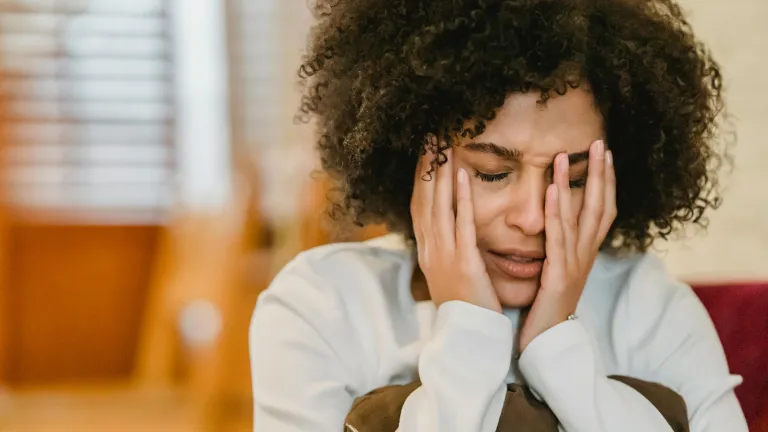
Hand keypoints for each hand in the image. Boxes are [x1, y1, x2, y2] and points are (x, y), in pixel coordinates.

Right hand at [411, 147, 501, 313]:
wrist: (469, 335)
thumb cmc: (464, 303)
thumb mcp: (449, 270)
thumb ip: (447, 245)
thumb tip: (448, 224)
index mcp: (427, 250)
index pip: (419, 205)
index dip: (421, 175)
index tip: (425, 150)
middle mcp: (430, 248)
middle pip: (424, 198)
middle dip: (426, 165)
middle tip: (430, 135)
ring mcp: (444, 255)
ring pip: (438, 205)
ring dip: (440, 173)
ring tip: (444, 144)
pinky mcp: (463, 262)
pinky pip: (461, 224)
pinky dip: (462, 198)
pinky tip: (464, 175)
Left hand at [519, 140, 615, 351]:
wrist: (547, 342)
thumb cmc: (547, 306)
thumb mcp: (556, 270)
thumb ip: (558, 246)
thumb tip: (554, 221)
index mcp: (584, 253)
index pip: (602, 210)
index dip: (606, 182)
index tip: (605, 154)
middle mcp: (585, 255)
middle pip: (600, 207)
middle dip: (601, 174)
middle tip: (600, 144)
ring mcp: (575, 264)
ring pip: (580, 217)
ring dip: (575, 184)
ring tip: (569, 156)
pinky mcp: (560, 275)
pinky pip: (559, 238)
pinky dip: (556, 211)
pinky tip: (551, 189)